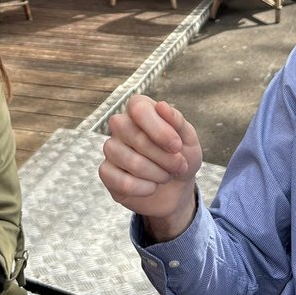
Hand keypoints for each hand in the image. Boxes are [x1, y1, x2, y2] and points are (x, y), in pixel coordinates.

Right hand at [100, 96, 201, 238]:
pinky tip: (152, 187)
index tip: (177, 146)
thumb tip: (161, 106)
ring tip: (166, 176)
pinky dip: (143, 188)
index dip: (160, 130)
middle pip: (134, 136)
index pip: (138, 109)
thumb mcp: (188, 139)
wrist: (176, 188)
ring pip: (129, 160)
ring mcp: (111, 148)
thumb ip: (177, 121)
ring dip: (156, 173)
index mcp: (139, 110)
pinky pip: (120, 181)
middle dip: (163, 156)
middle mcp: (121, 125)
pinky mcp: (107, 173)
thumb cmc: (181, 156)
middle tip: (179, 165)